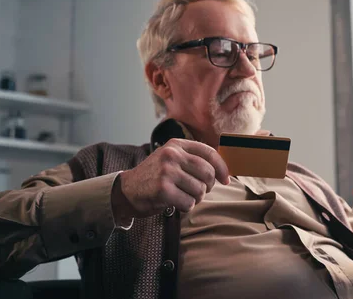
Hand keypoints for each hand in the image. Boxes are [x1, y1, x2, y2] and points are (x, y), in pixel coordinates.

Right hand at [112, 138, 229, 219]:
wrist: (127, 190)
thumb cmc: (154, 177)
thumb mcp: (171, 160)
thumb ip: (193, 160)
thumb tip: (223, 171)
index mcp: (176, 145)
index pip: (209, 152)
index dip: (222, 168)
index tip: (225, 180)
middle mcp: (172, 155)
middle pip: (208, 173)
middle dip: (207, 187)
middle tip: (197, 191)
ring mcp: (167, 171)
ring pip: (200, 190)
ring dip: (195, 198)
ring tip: (183, 196)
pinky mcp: (163, 189)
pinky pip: (189, 202)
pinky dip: (186, 206)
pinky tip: (176, 203)